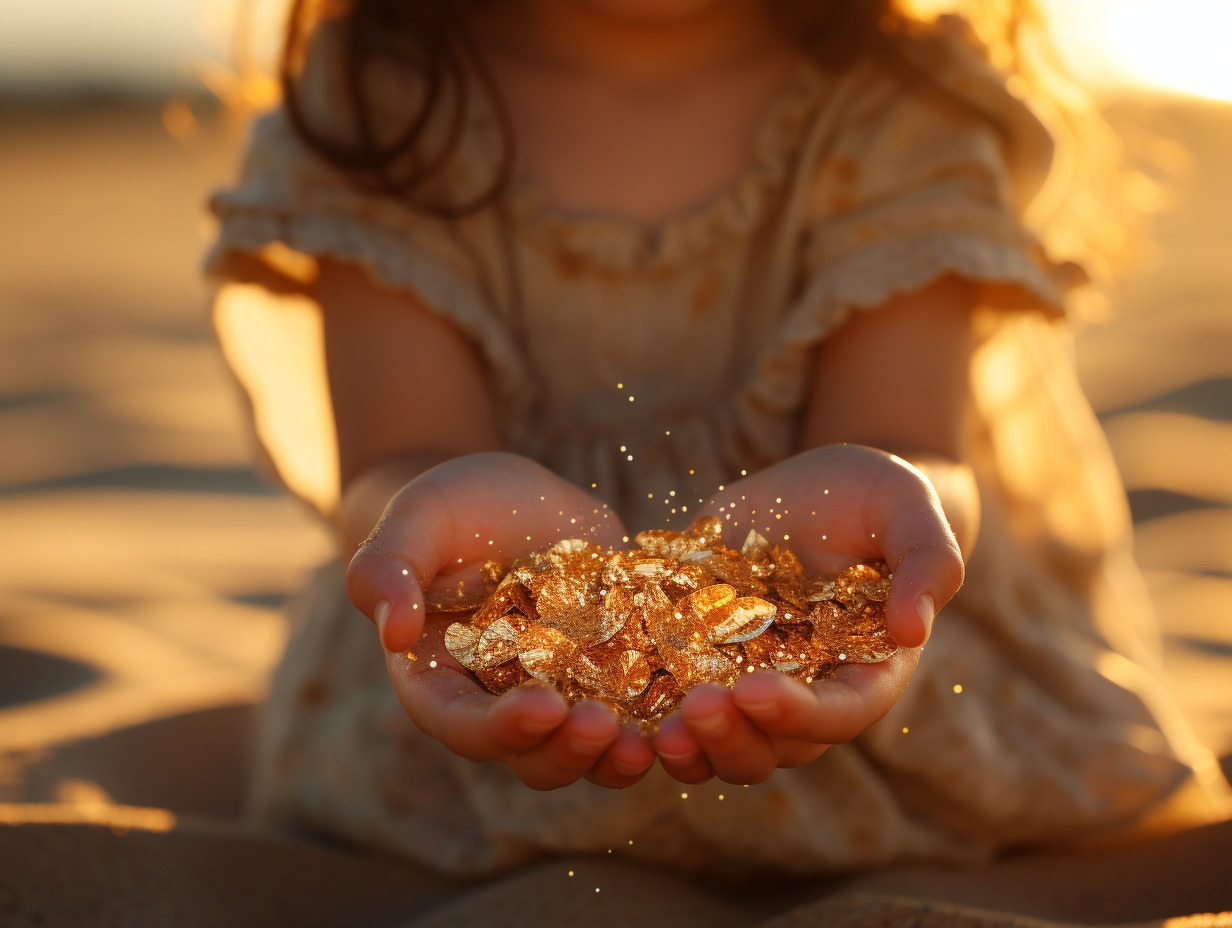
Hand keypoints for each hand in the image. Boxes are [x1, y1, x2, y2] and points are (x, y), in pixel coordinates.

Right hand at [347, 452, 655, 789]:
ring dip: (618, 756)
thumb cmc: (449, 507)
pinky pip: (639, 710)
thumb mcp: (415, 519)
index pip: (461, 725)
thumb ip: (388, 566)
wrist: (513, 496)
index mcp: (441, 681)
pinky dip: (663, 718)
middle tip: (604, 727)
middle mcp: (501, 702)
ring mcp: (562, 691)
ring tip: (651, 742)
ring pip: (588, 750)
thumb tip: (394, 632)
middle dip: (567, 752)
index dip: (499, 729)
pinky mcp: (613, 670)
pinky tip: (695, 707)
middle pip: (531, 756)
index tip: (542, 709)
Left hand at [652, 444, 964, 783]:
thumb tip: (916, 627)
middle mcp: (811, 690)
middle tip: (694, 710)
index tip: (753, 691)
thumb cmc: (870, 494)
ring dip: (694, 749)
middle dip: (736, 740)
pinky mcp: (703, 662)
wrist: (809, 488)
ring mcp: (754, 682)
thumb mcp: (905, 504)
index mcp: (869, 667)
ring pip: (727, 746)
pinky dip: (652, 722)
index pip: (843, 713)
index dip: (800, 715)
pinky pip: (677, 711)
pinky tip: (619, 714)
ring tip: (658, 731)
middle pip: (779, 748)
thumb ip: (929, 558)